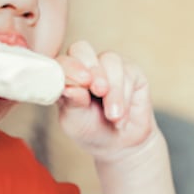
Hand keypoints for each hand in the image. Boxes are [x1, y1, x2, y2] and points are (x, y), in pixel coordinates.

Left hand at [57, 41, 156, 161]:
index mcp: (66, 75)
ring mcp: (108, 65)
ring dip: (113, 91)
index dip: (69, 68)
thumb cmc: (91, 130)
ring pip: (110, 61)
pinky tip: (122, 117)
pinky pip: (129, 73)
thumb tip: (68, 88)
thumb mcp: (76, 122)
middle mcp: (85, 65)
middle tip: (99, 91)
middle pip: (82, 48)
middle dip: (93, 70)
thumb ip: (71, 103)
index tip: (79, 84)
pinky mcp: (131, 71)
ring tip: (113, 116)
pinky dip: (125, 97)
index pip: (62, 61)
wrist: (120, 144)